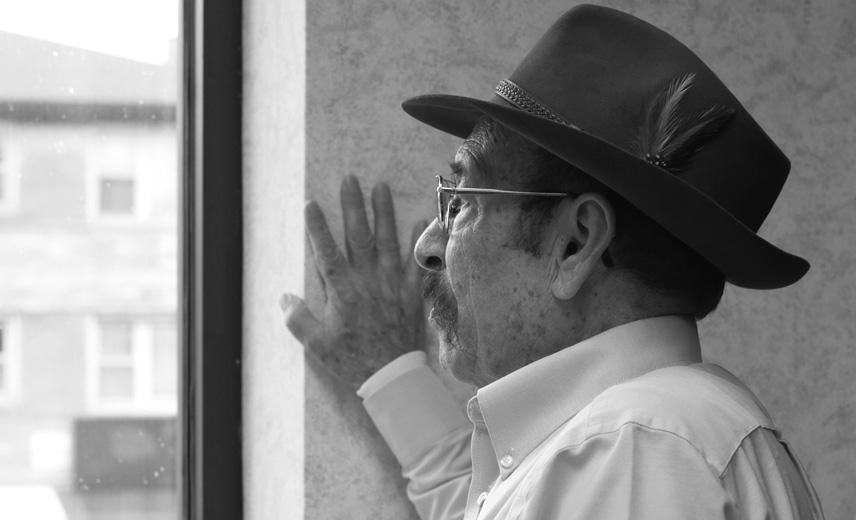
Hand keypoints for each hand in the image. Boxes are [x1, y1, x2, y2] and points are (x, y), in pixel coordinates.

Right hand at [280, 175, 427, 389]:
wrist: (390, 376)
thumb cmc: (351, 360)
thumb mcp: (316, 345)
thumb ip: (297, 319)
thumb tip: (284, 297)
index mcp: (341, 292)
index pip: (326, 252)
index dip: (318, 228)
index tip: (312, 204)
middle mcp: (366, 281)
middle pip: (358, 237)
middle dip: (352, 207)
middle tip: (350, 180)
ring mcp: (390, 285)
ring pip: (386, 242)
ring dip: (383, 214)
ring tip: (381, 187)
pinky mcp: (409, 294)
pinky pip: (415, 264)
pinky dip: (417, 243)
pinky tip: (419, 221)